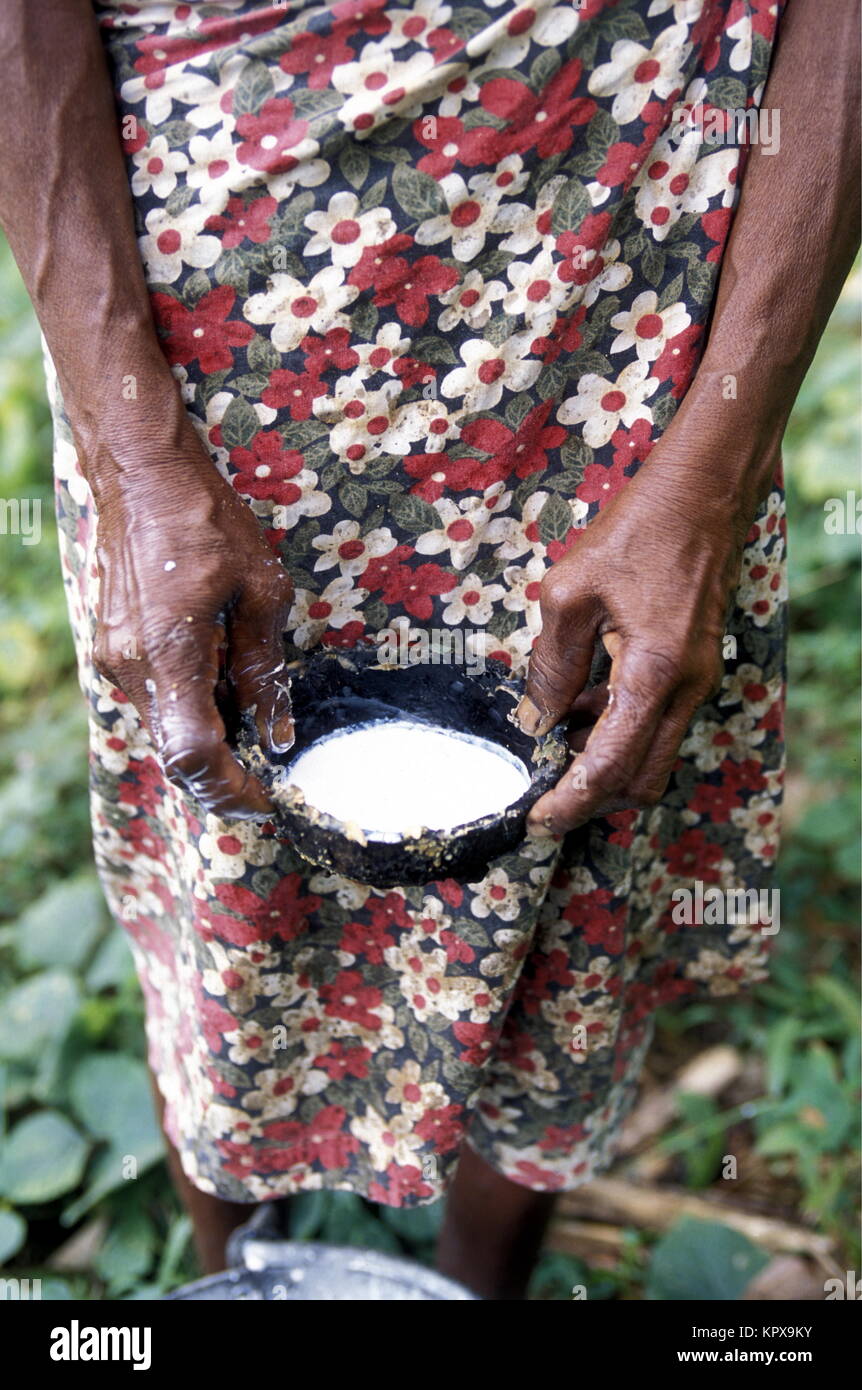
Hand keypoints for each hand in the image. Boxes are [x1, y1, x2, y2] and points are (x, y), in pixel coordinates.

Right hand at [91, 423, 293, 819]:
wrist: (142, 474)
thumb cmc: (206, 520)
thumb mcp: (261, 591)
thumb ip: (265, 667)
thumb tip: (275, 730)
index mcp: (171, 652)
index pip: (195, 753)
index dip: (230, 789)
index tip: (265, 800)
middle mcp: (132, 665)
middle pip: (176, 752)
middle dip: (222, 776)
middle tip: (265, 780)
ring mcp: (116, 658)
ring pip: (164, 729)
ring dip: (207, 740)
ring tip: (250, 716)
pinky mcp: (113, 648)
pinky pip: (155, 700)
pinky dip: (190, 710)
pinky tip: (222, 684)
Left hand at [519, 447, 754, 834]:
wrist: (702, 495)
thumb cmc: (637, 533)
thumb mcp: (571, 593)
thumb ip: (552, 663)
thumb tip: (537, 716)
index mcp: (654, 674)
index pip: (611, 766)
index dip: (573, 801)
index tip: (540, 820)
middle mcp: (685, 688)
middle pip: (641, 777)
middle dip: (592, 793)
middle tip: (543, 788)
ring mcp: (695, 680)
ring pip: (651, 751)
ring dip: (603, 755)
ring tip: (552, 729)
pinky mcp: (693, 667)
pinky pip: (656, 719)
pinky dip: (616, 725)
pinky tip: (577, 698)